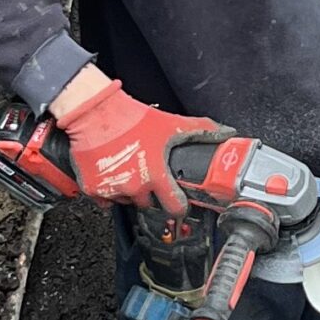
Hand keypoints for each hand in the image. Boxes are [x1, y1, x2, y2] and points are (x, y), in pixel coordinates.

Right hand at [51, 77, 223, 213]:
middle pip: (149, 205)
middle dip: (151, 194)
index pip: (175, 207)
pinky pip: (106, 200)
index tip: (178, 203)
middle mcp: (135, 187)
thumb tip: (225, 132)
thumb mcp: (170, 124)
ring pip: (128, 202)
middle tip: (149, 177)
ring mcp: (113, 190)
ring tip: (129, 169)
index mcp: (156, 175)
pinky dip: (109, 191)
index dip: (179, 206)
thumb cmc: (131, 118)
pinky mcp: (93, 189)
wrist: (94, 112)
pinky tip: (112, 174)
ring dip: (130, 191)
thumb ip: (200, 130)